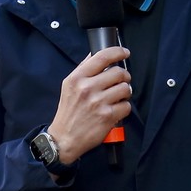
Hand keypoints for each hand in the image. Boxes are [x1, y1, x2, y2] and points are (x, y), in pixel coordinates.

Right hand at [47, 46, 131, 164]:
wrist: (64, 138)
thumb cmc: (68, 112)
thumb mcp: (68, 86)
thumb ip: (82, 69)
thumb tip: (94, 54)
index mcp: (77, 78)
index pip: (102, 57)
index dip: (117, 52)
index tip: (124, 53)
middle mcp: (87, 88)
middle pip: (118, 72)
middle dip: (124, 76)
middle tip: (121, 82)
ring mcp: (98, 103)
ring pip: (125, 88)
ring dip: (125, 92)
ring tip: (117, 97)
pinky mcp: (107, 116)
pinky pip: (126, 106)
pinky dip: (124, 108)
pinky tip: (115, 110)